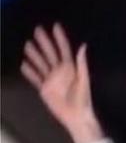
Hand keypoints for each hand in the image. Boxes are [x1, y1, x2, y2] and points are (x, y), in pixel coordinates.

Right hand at [21, 23, 103, 142]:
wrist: (76, 116)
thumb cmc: (83, 99)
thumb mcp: (84, 80)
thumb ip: (81, 63)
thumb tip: (83, 46)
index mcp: (70, 68)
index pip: (64, 50)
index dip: (60, 38)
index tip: (55, 26)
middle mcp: (60, 72)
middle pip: (50, 54)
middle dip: (44, 42)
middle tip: (37, 30)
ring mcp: (51, 80)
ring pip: (41, 64)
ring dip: (34, 55)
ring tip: (27, 44)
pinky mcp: (45, 90)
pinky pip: (36, 79)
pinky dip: (30, 72)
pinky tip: (24, 65)